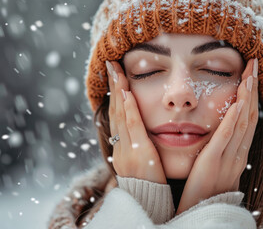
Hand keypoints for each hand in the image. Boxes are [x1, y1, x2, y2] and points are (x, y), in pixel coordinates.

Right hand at [106, 60, 166, 184]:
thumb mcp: (140, 159)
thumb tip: (140, 128)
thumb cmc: (148, 181)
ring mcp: (127, 148)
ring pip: (121, 115)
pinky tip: (126, 93)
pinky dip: (128, 109)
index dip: (115, 93)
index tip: (116, 75)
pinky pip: (132, 127)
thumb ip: (138, 142)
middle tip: (111, 64)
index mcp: (121, 144)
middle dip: (113, 86)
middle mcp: (120, 144)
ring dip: (118, 91)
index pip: (117, 114)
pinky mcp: (138, 153)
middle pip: (115, 110)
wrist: (148, 201)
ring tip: (116, 70)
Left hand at [176, 58, 258, 214]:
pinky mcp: (213, 162)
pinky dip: (233, 120)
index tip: (251, 74)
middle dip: (252, 89)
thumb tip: (222, 131)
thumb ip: (221, 147)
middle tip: (254, 64)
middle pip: (249, 116)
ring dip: (246, 97)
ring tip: (249, 75)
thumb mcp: (218, 164)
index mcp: (238, 151)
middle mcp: (238, 152)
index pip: (248, 118)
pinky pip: (226, 138)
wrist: (201, 213)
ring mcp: (229, 158)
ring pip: (242, 123)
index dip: (251, 95)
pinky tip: (237, 103)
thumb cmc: (206, 189)